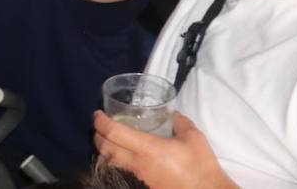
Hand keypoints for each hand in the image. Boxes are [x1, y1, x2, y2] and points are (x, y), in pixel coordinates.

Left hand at [94, 111, 235, 188]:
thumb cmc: (200, 165)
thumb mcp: (193, 137)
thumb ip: (180, 122)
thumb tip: (174, 115)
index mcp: (147, 148)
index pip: (114, 132)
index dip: (101, 121)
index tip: (97, 114)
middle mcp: (137, 163)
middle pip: (105, 149)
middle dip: (97, 136)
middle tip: (98, 126)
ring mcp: (139, 176)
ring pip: (111, 162)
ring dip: (104, 150)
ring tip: (106, 140)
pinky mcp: (144, 185)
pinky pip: (122, 171)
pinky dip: (115, 161)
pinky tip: (122, 156)